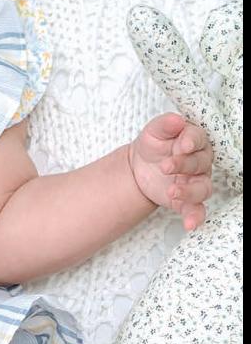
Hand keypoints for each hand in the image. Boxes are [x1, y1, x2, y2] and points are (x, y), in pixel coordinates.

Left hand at [129, 112, 212, 230]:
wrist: (140, 166)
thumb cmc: (153, 145)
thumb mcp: (153, 131)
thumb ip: (164, 124)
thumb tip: (176, 120)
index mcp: (192, 140)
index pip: (198, 138)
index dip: (191, 141)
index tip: (182, 145)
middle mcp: (200, 161)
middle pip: (201, 163)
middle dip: (184, 165)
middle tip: (165, 166)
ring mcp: (195, 181)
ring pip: (203, 188)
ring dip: (190, 192)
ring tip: (172, 192)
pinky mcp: (188, 200)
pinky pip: (197, 210)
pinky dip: (195, 217)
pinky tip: (189, 224)